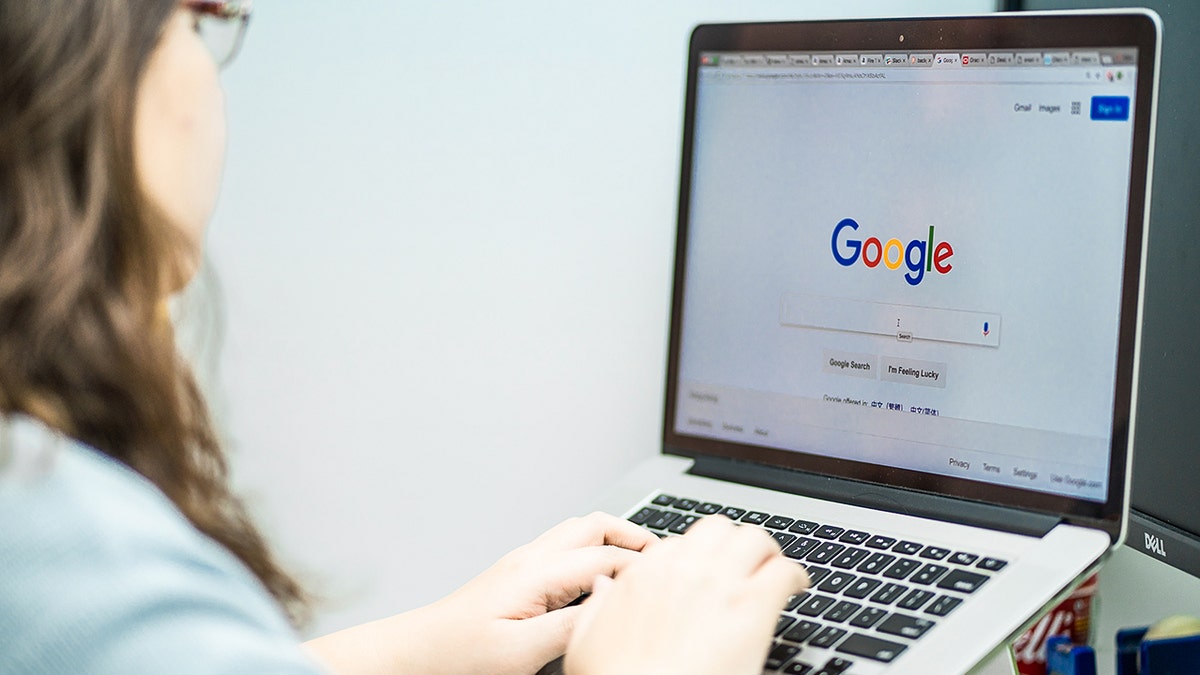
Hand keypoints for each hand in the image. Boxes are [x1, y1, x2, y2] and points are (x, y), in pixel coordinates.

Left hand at [304, 512, 658, 674]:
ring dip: (612, 538)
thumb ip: (569, 627)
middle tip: (665, 556)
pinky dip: (592, 551)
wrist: (415, 654)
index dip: (645, 564)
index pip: (607, 556)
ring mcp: (522, 564)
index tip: (675, 574)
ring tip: (640, 563)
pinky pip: (564, 549)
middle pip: (594, 524)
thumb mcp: (519, 653)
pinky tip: (600, 578)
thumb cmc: (456, 655)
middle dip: (633, 533)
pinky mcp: (516, 576)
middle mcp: (530, 559)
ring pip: (578, 532)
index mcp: (536, 573)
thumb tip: (611, 604)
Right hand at [564, 515, 809, 674]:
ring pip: (752, 539)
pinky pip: (783, 571)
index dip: (693, 561)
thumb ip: (595, 608)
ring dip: (764, 553)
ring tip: (771, 570)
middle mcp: (682, 571)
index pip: (674, 546)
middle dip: (732, 544)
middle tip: (744, 564)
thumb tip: (604, 584)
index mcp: (642, 577)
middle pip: (716, 530)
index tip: (704, 575)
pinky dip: (794, 575)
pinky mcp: (754, 606)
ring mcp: (719, 584)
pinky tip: (795, 588)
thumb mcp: (585, 644)